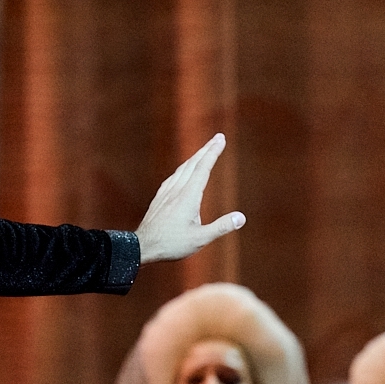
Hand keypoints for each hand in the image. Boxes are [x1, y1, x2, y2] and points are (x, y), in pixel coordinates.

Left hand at [134, 135, 244, 263]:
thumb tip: (241, 218)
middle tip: (218, 137)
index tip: (221, 139)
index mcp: (189, 196)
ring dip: (195, 157)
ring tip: (204, 151)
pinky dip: (183, 168)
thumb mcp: (200, 239)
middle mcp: (177, 190)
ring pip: (182, 168)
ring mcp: (166, 193)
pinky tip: (182, 172)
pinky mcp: (160, 198)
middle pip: (193, 163)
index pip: (203, 168)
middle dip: (206, 149)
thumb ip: (221, 227)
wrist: (143, 246)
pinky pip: (173, 176)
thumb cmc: (171, 244)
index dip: (213, 152)